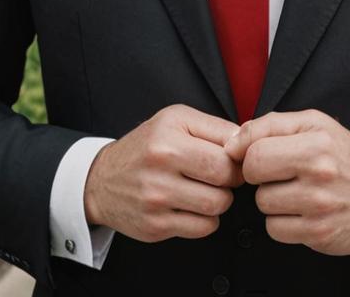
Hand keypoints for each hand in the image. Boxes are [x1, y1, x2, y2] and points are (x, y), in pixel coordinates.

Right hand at [83, 104, 243, 242]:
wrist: (103, 180)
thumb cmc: (146, 146)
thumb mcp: (176, 120)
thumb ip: (214, 127)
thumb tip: (247, 142)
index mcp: (168, 137)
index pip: (225, 155)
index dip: (237, 159)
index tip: (233, 158)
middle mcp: (160, 167)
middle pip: (223, 182)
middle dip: (231, 180)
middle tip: (222, 175)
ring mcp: (156, 199)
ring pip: (216, 207)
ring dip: (219, 200)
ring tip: (206, 189)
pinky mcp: (155, 226)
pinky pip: (202, 228)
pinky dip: (206, 219)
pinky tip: (193, 206)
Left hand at [224, 109, 349, 255]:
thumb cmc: (345, 155)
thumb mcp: (313, 124)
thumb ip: (269, 125)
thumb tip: (232, 145)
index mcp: (316, 142)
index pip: (254, 150)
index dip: (251, 152)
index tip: (262, 155)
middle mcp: (319, 174)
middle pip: (255, 177)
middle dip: (261, 175)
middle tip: (281, 172)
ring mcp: (320, 207)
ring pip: (263, 205)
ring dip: (273, 199)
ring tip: (296, 190)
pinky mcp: (319, 235)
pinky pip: (275, 230)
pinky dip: (282, 222)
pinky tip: (301, 210)